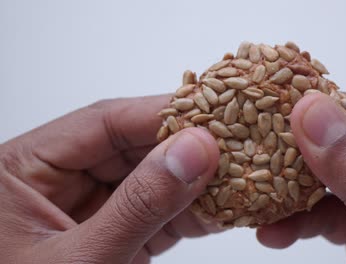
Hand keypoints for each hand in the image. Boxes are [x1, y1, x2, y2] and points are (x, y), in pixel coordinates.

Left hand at [0, 96, 219, 263]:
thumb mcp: (80, 262)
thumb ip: (139, 205)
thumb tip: (196, 150)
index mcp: (23, 169)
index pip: (101, 123)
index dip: (160, 115)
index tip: (211, 114)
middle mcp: (55, 181)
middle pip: (131, 147)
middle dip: (185, 149)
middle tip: (235, 144)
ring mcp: (88, 209)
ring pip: (150, 179)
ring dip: (195, 182)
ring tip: (239, 175)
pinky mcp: (111, 235)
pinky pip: (156, 212)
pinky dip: (190, 212)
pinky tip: (222, 209)